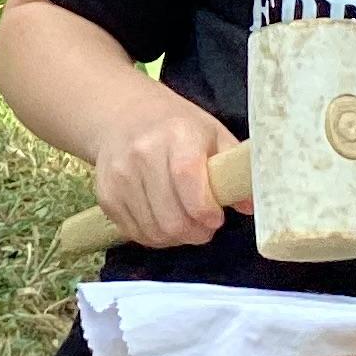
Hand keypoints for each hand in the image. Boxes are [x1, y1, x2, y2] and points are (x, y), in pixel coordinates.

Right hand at [89, 89, 243, 248]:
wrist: (122, 117)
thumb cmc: (176, 127)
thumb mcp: (213, 134)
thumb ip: (233, 169)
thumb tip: (250, 206)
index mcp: (177, 135)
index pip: (187, 179)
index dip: (205, 209)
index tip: (217, 218)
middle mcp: (143, 154)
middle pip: (171, 217)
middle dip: (195, 233)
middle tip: (205, 228)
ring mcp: (120, 176)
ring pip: (153, 231)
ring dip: (176, 238)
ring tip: (185, 224)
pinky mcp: (106, 195)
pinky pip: (134, 233)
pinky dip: (154, 236)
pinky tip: (163, 221)